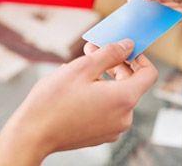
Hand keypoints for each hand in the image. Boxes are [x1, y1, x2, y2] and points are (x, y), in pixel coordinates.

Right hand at [0, 39, 157, 165]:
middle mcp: (124, 117)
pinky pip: (109, 107)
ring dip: (105, 77)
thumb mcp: (83, 67)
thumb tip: (128, 45)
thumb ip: (111, 53)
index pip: (149, 73)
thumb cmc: (53, 101)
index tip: (123, 49)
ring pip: (118, 94)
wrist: (32, 135)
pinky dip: (100, 93)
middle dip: (115, 63)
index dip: (139, 57)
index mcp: (125, 99)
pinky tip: (80, 87)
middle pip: (132, 83)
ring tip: (82, 68)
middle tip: (92, 50)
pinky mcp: (102, 133)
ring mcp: (114, 127)